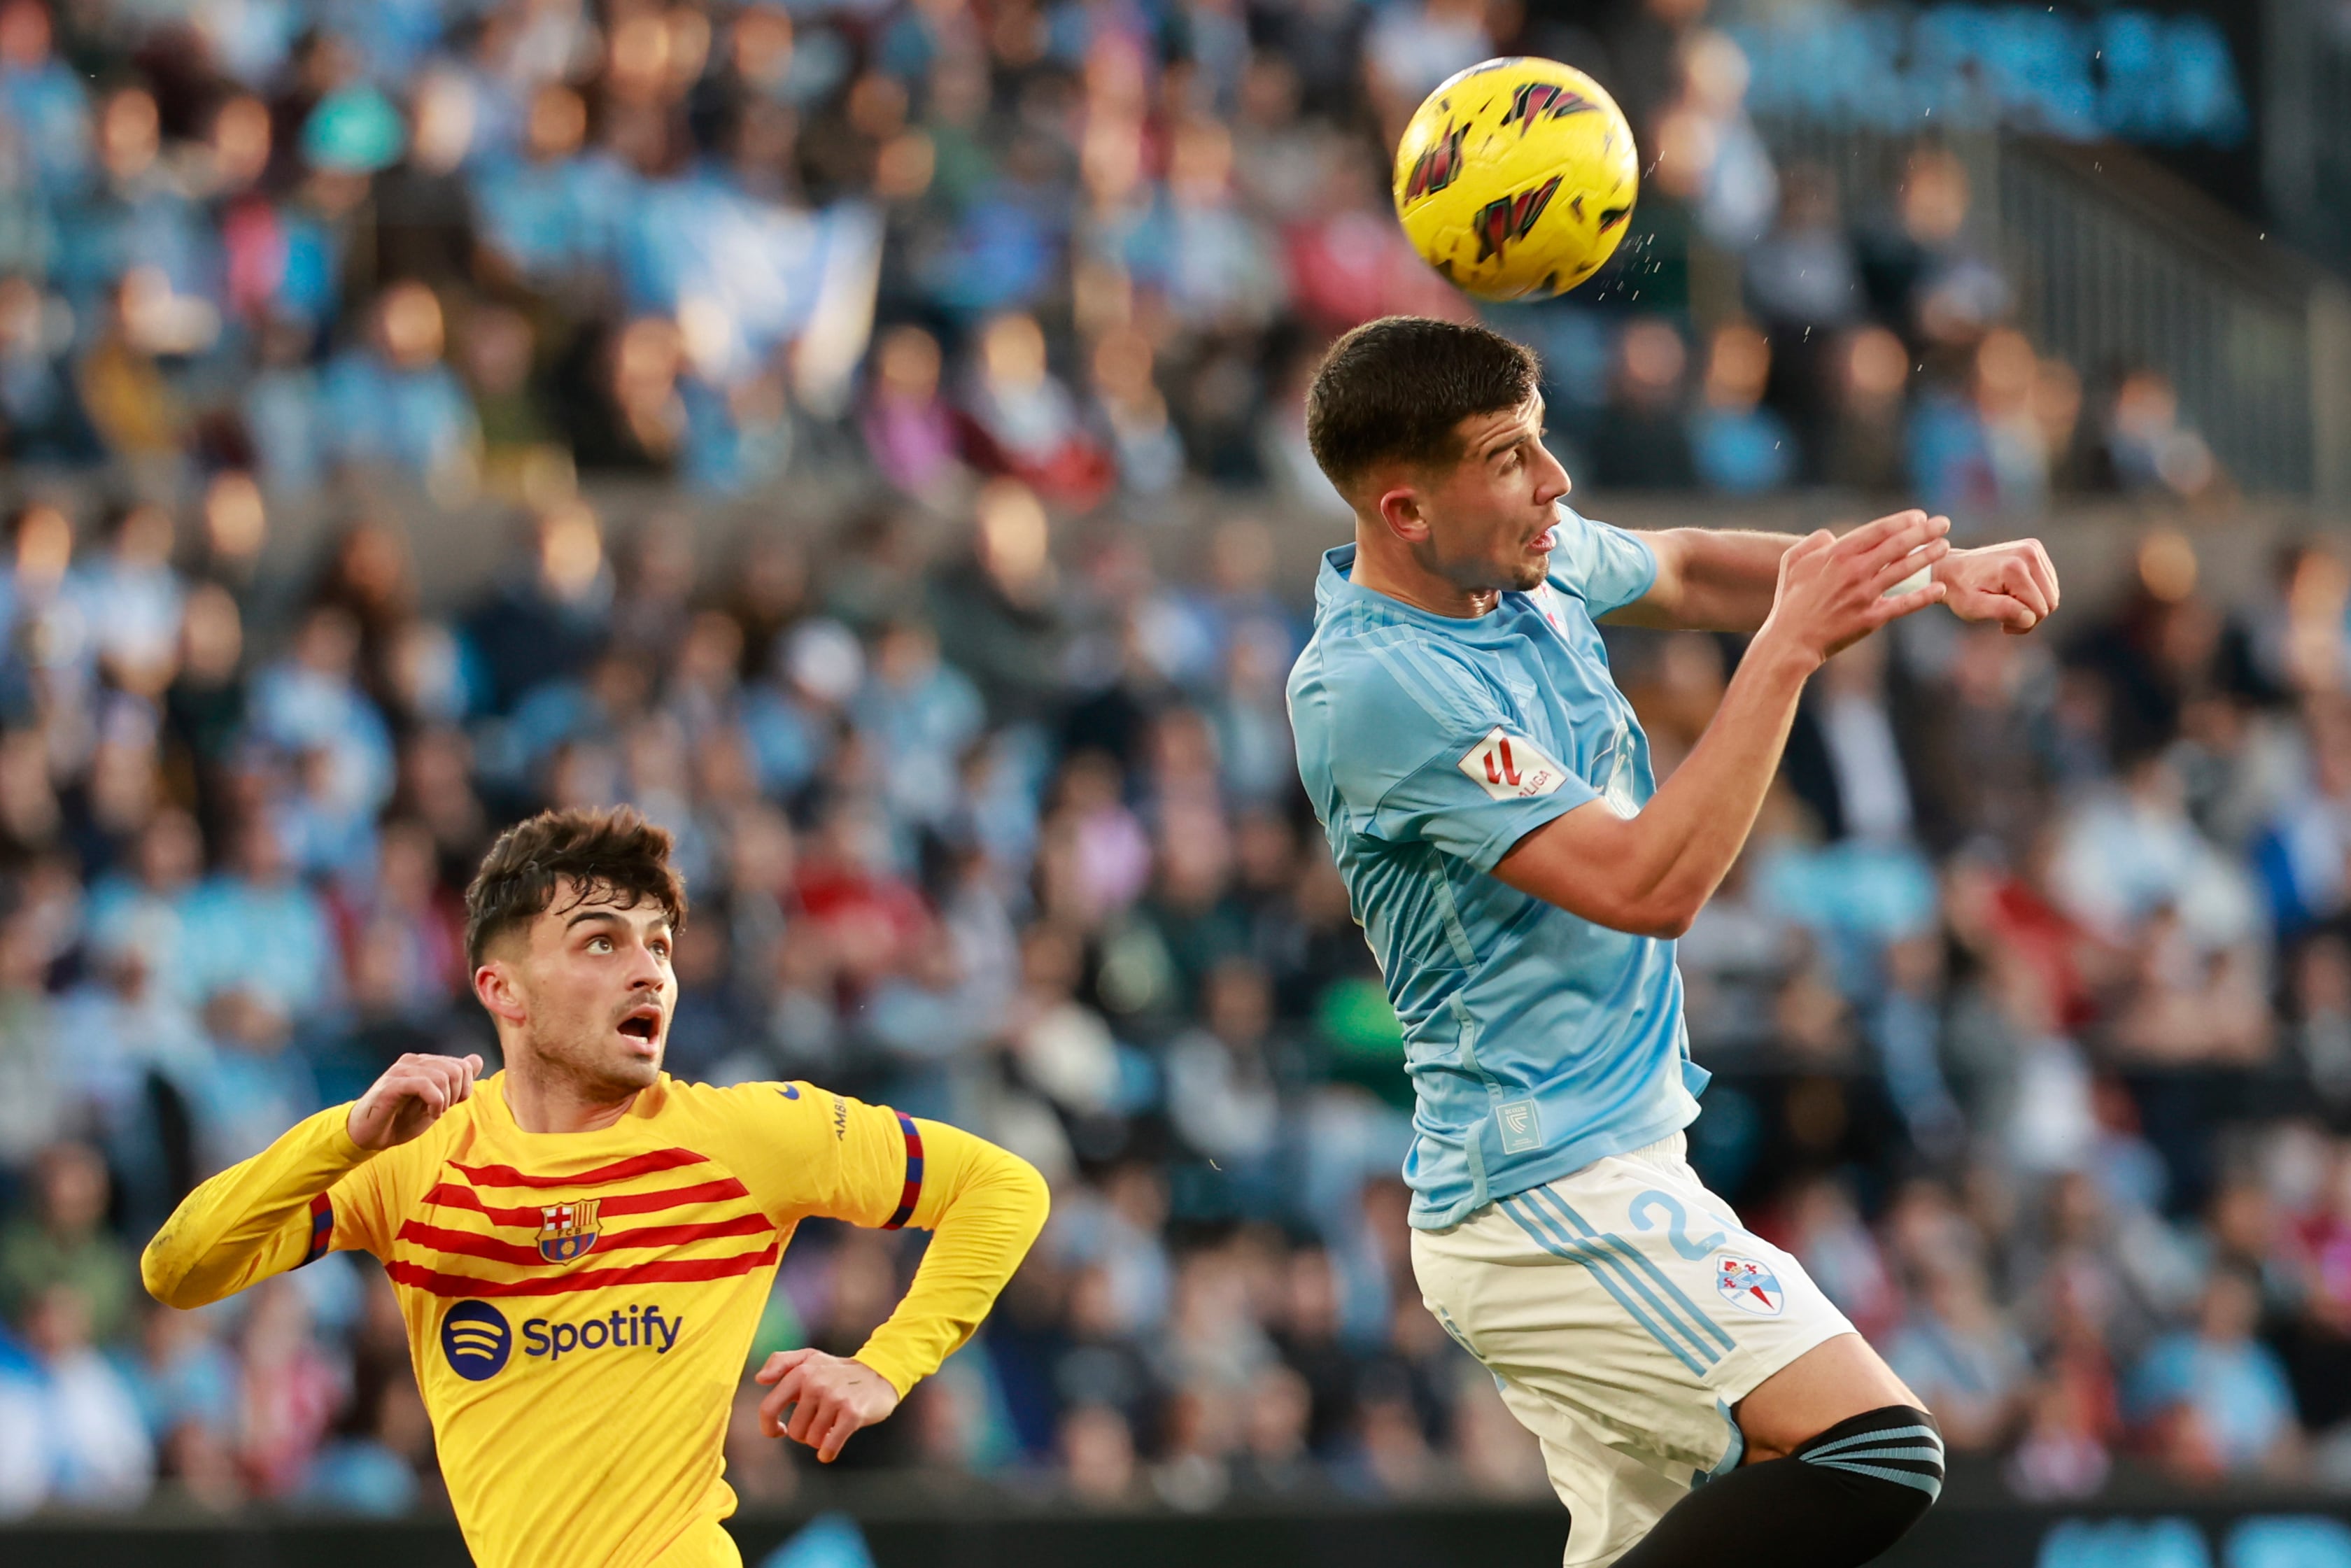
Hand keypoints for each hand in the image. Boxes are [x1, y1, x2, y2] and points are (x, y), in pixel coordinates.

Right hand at [347, 1053, 483, 1151]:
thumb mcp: (436, 1102)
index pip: (464, 1065)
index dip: (466, 1088)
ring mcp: (401, 1070)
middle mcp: (414, 1061)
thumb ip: (456, 1081)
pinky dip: (435, 1102)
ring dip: (445, 1101)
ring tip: (434, 1113)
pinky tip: (430, 1114)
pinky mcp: (392, 1084)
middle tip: (443, 1110)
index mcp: (425, 1063)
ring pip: (443, 1076)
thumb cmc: (400, 1119)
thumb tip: (476, 1059)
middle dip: (458, 1095)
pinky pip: (425, 1084)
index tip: (452, 1104)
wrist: (369, 1136)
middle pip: (457, 1069)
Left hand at [754, 1348, 900, 1462]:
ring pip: (812, 1440)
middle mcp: (816, 1383)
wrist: (881, 1374)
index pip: (768, 1408)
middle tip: (818, 1423)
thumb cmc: (839, 1371)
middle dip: (805, 1433)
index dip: (769, 1427)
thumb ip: (781, 1362)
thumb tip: (759, 1379)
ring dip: (820, 1440)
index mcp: (801, 1372)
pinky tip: (830, 1450)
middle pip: (794, 1431)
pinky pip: (829, 1445)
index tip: (779, 1431)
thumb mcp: (810, 1359)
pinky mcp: (852, 1413)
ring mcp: (835, 1398)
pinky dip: (828, 1452)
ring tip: (830, 1427)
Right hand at [1758, 510, 1949, 668]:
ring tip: (1945, 547)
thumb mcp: (1792, 562)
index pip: (1878, 530)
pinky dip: (1923, 597)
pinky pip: (1903, 605)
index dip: (1902, 521)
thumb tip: (1831, 535)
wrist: (1791, 640)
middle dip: (1924, 532)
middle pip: (1897, 546)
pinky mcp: (1871, 618)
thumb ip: (1812, 542)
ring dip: (1928, 556)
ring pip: (1904, 571)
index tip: (1920, 516)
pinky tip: (1939, 589)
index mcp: (1838, 555)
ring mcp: (1865, 595)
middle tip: (1943, 523)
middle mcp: (1855, 571)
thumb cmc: (1790, 600)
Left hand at [1937, 539, 2059, 633]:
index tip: (2003, 625)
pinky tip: (2013, 595)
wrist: (1951, 569)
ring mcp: (2033, 548)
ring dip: (2032, 606)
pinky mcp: (2035, 549)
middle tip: (2005, 619)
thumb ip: (2003, 611)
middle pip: (2050, 601)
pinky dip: (2034, 594)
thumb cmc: (1961, 591)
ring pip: (2052, 594)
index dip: (2024, 624)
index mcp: (2014, 568)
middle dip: (2030, 616)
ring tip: (2007, 606)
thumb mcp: (1974, 607)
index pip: (2040, 609)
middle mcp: (2028, 552)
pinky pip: (2048, 584)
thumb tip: (2030, 617)